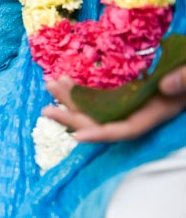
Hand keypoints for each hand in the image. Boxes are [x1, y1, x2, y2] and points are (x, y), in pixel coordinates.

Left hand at [44, 69, 185, 142]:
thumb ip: (184, 80)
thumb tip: (167, 87)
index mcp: (155, 113)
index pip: (124, 130)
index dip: (101, 134)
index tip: (76, 137)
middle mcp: (138, 113)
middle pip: (101, 122)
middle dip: (73, 116)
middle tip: (46, 109)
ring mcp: (130, 104)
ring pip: (95, 108)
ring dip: (71, 99)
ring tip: (50, 86)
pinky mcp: (125, 93)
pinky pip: (99, 96)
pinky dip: (81, 89)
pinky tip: (64, 81)